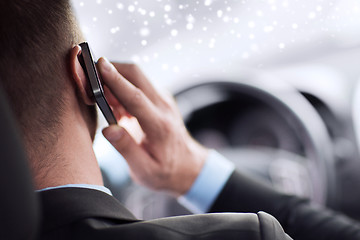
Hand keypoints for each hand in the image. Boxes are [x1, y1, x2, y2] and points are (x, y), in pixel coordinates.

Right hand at [97, 58, 208, 195]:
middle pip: (136, 75)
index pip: (135, 97)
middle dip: (111, 68)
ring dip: (115, 77)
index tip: (98, 65)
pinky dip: (121, 86)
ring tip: (96, 93)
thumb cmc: (166, 172)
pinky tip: (112, 102)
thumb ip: (126, 149)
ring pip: (136, 76)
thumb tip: (107, 129)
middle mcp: (163, 107)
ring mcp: (163, 100)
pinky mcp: (159, 99)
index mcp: (159, 126)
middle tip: (89, 76)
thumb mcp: (145, 170)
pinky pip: (138, 85)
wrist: (188, 166)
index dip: (115, 80)